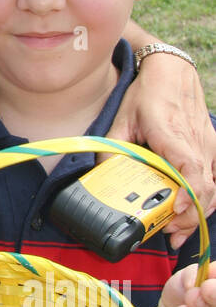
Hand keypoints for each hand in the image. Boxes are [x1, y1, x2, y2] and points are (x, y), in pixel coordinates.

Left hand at [108, 55, 215, 247]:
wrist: (172, 72)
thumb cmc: (147, 95)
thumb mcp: (121, 119)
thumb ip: (111, 148)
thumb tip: (101, 176)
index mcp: (172, 134)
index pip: (189, 168)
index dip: (187, 193)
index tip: (176, 210)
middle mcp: (195, 142)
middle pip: (204, 187)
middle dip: (189, 216)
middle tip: (168, 233)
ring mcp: (207, 145)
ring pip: (213, 186)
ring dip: (198, 212)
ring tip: (178, 231)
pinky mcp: (211, 147)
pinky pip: (215, 178)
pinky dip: (207, 199)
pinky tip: (193, 212)